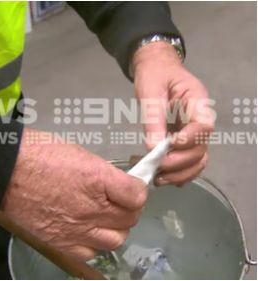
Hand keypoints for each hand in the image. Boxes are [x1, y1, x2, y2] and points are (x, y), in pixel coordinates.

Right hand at [1, 128, 146, 260]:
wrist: (7, 172)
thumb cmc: (38, 155)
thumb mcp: (77, 153)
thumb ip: (102, 172)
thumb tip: (117, 184)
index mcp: (97, 179)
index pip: (137, 195)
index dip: (138, 190)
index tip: (132, 188)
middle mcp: (91, 208)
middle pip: (130, 218)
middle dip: (128, 209)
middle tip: (118, 202)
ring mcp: (77, 229)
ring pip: (116, 239)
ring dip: (114, 228)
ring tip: (104, 219)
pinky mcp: (62, 243)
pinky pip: (91, 252)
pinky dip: (93, 244)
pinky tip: (86, 232)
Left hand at [132, 41, 214, 185]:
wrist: (156, 67)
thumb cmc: (154, 73)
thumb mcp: (150, 90)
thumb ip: (153, 118)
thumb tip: (153, 148)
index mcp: (197, 102)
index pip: (204, 126)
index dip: (189, 140)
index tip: (168, 147)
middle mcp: (200, 119)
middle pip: (201, 148)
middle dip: (180, 162)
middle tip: (158, 168)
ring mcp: (193, 130)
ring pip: (197, 159)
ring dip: (181, 173)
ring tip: (158, 179)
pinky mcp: (184, 138)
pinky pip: (188, 159)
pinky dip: (179, 172)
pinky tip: (164, 177)